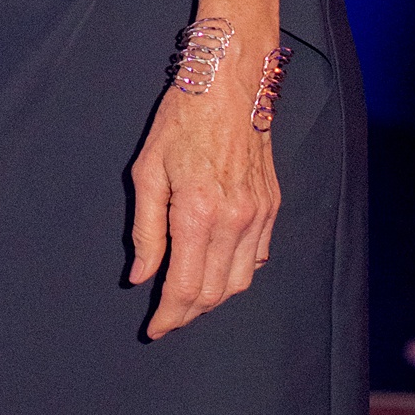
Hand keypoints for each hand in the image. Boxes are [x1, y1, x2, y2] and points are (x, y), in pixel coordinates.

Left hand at [130, 48, 280, 336]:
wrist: (231, 85)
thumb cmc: (183, 121)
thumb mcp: (147, 172)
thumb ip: (145, 231)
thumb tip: (141, 276)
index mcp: (198, 214)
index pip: (186, 286)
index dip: (169, 315)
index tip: (154, 329)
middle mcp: (235, 221)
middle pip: (215, 292)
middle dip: (189, 314)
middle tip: (167, 319)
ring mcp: (259, 215)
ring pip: (240, 281)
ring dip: (214, 299)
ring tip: (189, 301)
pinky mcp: (272, 206)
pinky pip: (258, 257)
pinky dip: (237, 274)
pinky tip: (218, 271)